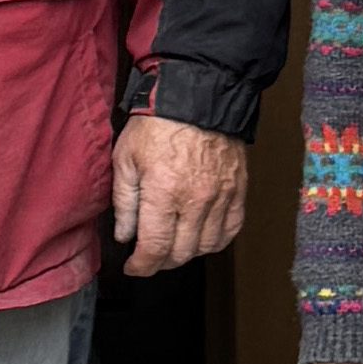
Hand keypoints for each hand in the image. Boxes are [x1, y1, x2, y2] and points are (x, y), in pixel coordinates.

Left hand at [108, 112, 251, 277]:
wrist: (199, 96)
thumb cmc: (158, 122)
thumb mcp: (125, 157)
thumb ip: (124, 200)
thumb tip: (124, 235)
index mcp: (164, 192)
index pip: (155, 248)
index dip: (142, 266)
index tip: (133, 267)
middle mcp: (195, 200)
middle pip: (181, 253)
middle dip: (160, 262)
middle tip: (149, 256)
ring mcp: (220, 197)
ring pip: (206, 247)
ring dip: (187, 254)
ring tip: (172, 245)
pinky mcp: (237, 190)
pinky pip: (230, 230)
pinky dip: (215, 241)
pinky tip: (201, 236)